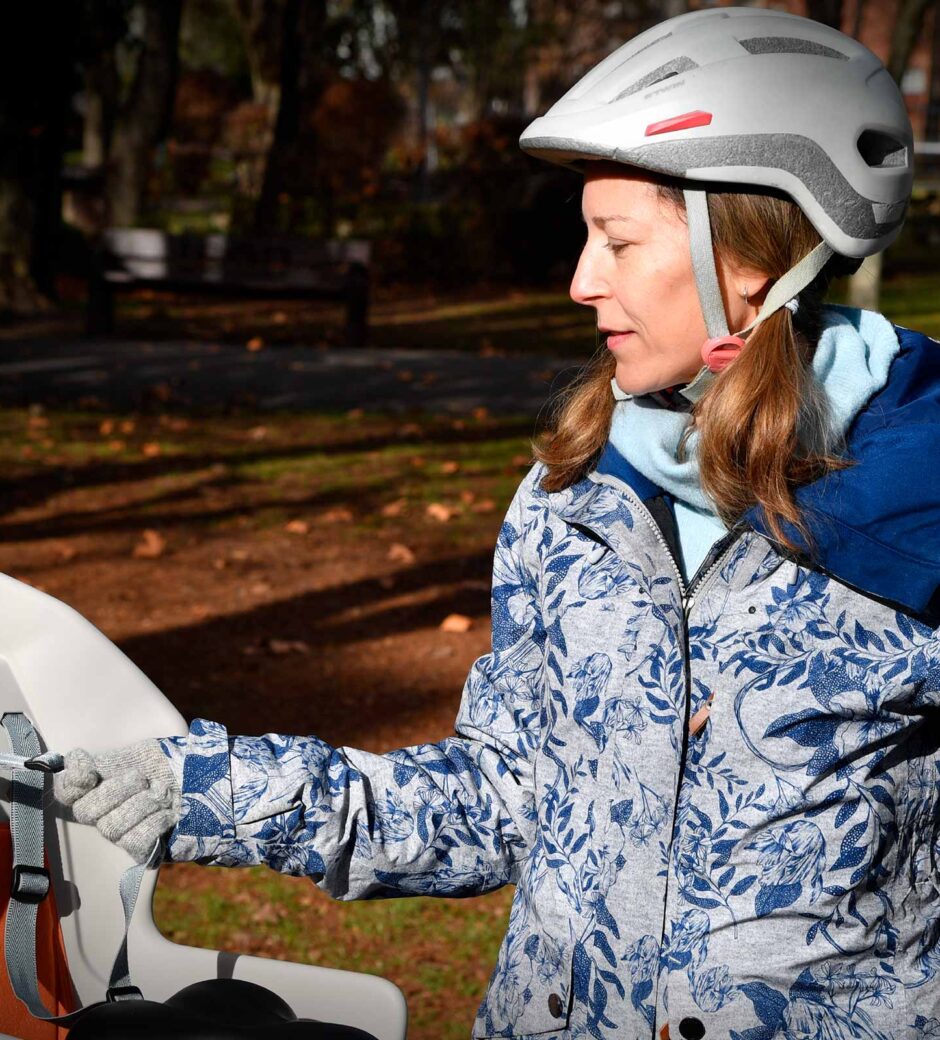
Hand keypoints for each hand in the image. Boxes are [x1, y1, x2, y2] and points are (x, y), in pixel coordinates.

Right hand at [55, 740, 180, 864]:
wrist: (203, 782)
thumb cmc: (170, 768)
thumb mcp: (138, 754)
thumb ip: (103, 761)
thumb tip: (70, 762)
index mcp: (100, 786)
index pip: (66, 791)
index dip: (71, 784)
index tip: (87, 773)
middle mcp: (104, 812)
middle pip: (86, 811)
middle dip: (116, 791)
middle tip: (141, 779)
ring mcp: (121, 834)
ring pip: (112, 827)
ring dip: (142, 804)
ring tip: (161, 794)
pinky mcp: (142, 850)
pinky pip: (135, 841)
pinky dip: (154, 823)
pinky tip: (168, 814)